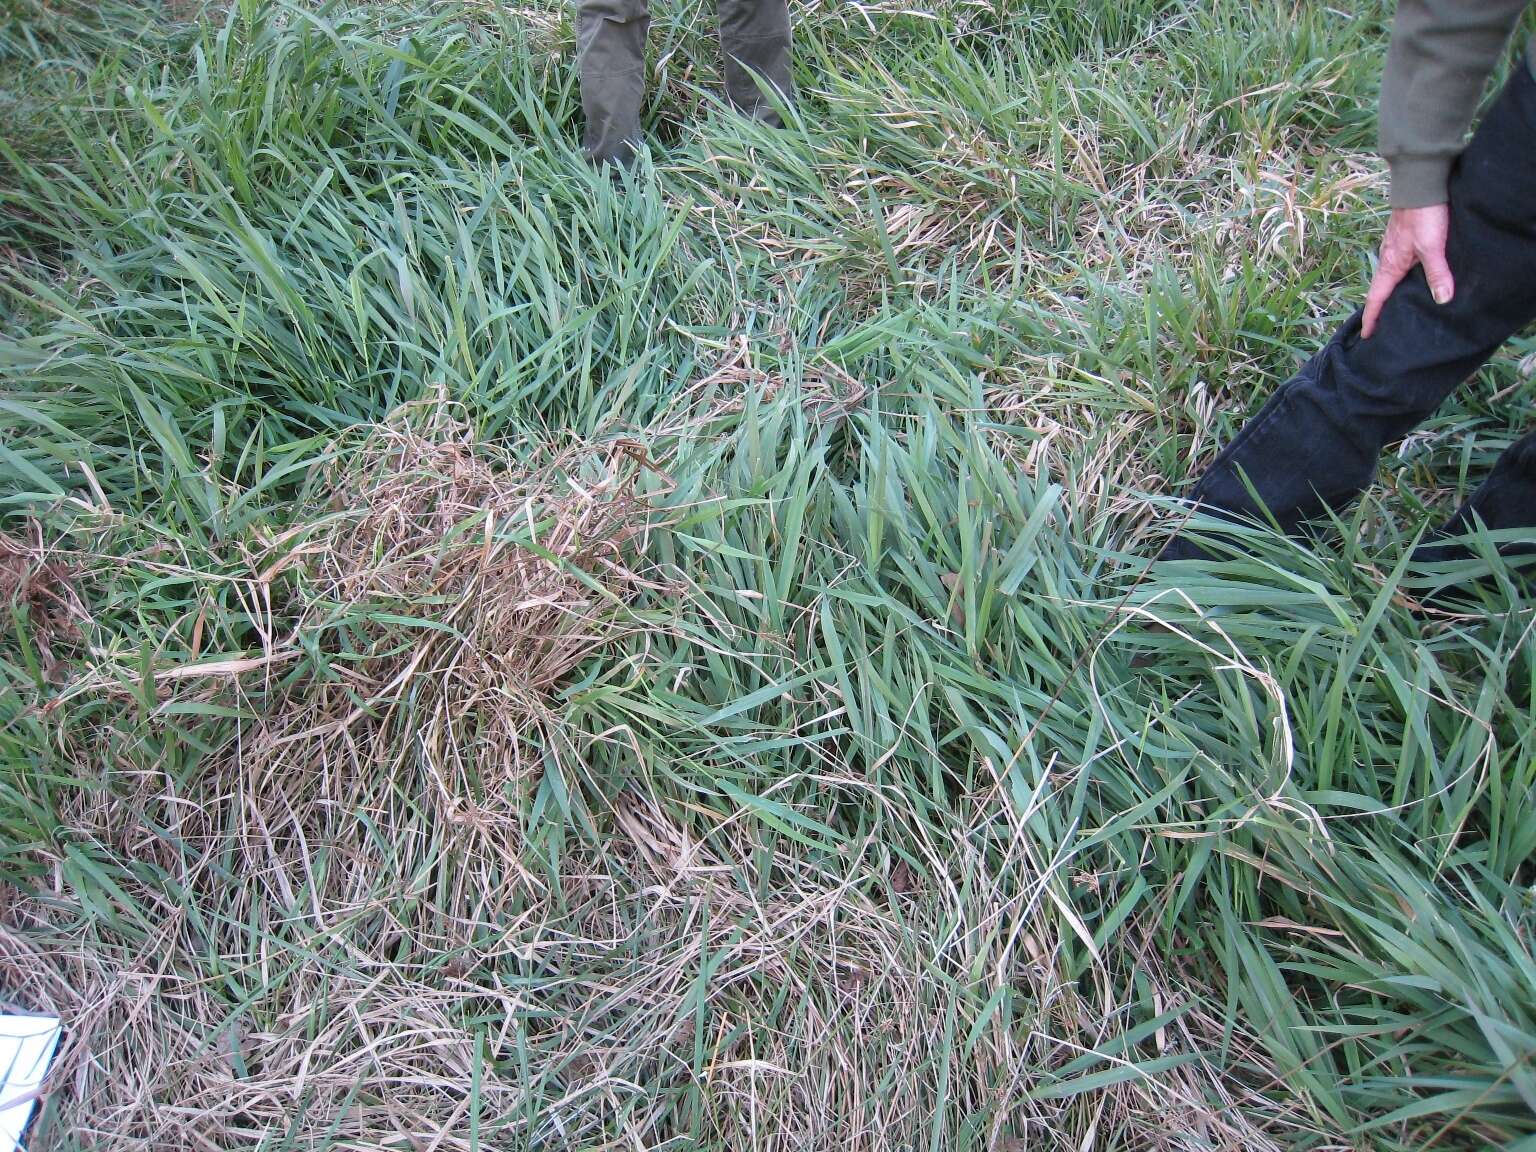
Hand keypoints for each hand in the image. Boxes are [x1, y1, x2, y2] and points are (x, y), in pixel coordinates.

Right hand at [1362, 204, 1452, 338]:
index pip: (1376, 298)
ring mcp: (1395, 248)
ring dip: (1389, 292)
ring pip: (1389, 276)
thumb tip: (1442, 300)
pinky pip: (1398, 265)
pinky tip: (1410, 278)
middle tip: (1380, 326)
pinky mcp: (1404, 239)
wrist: (1420, 185)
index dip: (1371, 318)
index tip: (1367, 335)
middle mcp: (1388, 258)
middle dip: (1378, 308)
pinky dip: (1399, 278)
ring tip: (1395, 306)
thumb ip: (1437, 273)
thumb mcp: (1432, 247)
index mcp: (1390, 265)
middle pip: (1380, 289)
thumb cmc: (1423, 216)